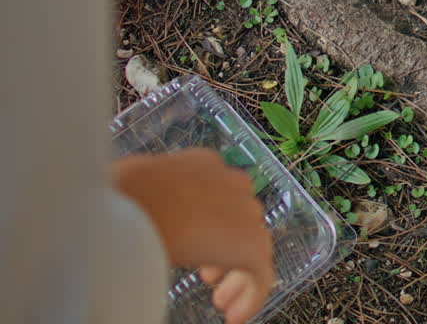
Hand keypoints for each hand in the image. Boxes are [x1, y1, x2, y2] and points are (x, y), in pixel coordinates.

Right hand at [112, 149, 273, 323]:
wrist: (132, 200)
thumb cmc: (118, 193)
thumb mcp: (134, 190)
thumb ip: (150, 202)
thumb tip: (140, 220)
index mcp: (203, 167)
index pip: (221, 197)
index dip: (213, 226)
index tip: (197, 247)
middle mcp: (229, 184)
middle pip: (241, 221)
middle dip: (226, 250)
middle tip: (210, 276)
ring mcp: (244, 213)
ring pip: (254, 247)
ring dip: (238, 276)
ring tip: (221, 299)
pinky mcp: (250, 244)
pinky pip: (261, 275)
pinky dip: (250, 298)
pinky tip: (234, 316)